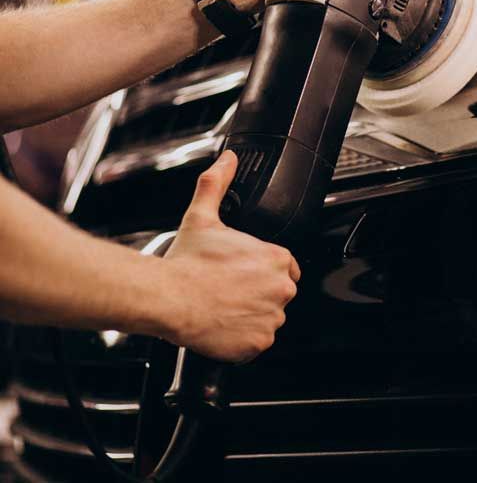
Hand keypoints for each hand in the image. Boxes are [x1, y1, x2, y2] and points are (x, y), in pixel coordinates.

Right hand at [157, 151, 300, 362]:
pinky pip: (257, 341)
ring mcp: (272, 317)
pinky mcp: (259, 342)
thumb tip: (227, 160)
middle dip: (257, 292)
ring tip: (223, 306)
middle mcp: (281, 287)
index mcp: (276, 258)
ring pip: (268, 317)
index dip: (260, 270)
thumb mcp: (203, 216)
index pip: (283, 266)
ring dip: (250, 314)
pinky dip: (242, 338)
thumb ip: (217, 184)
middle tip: (228, 290)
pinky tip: (223, 325)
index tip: (241, 274)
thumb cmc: (186, 262)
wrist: (167, 298)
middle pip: (277, 292)